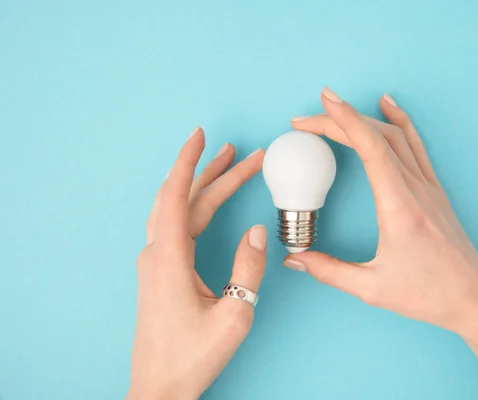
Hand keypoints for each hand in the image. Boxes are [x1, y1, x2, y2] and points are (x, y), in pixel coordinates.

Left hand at [128, 127, 265, 399]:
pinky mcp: (159, 271)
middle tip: (243, 154)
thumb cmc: (193, 355)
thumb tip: (256, 231)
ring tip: (228, 166)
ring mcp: (155, 262)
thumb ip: (248, 268)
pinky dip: (193, 205)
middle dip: (213, 172)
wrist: (160, 386)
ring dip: (202, 186)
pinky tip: (205, 203)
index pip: (176, 195)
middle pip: (183, 199)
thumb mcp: (235, 313)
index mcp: (169, 258)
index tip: (201, 135)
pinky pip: (174, 225)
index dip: (190, 161)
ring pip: (177, 210)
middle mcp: (157, 253)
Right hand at [284, 88, 477, 398]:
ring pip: (398, 136)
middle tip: (308, 118)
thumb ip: (329, 271)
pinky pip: (416, 145)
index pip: (371, 148)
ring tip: (337, 107)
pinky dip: (399, 122)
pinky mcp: (435, 191)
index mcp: (400, 207)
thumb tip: (295, 260)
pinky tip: (388, 108)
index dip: (345, 121)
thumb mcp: (372, 288)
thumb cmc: (429, 294)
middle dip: (340, 119)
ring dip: (365, 117)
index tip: (324, 102)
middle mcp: (417, 189)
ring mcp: (429, 186)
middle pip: (379, 136)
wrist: (475, 298)